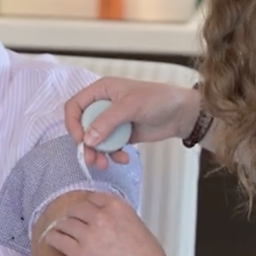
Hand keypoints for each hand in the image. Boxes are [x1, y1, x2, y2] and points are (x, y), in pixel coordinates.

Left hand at [43, 193, 170, 255]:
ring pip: (65, 223)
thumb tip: (112, 223)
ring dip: (62, 227)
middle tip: (73, 223)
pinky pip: (58, 240)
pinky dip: (53, 238)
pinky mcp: (79, 253)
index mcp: (118, 208)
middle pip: (77, 209)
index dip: (88, 204)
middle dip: (74, 215)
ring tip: (61, 231)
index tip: (86, 210)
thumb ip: (122, 219)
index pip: (94, 197)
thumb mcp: (139, 227)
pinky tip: (51, 240)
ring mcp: (88, 234)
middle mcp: (100, 216)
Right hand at [65, 77, 198, 170]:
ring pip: (95, 140)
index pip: (75, 106)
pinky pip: (109, 147)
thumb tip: (87, 139)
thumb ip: (107, 122)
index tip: (80, 139)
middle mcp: (103, 105)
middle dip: (86, 144)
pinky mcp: (122, 135)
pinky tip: (124, 158)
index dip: (72, 123)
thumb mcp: (130, 106)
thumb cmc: (159, 99)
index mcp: (101, 91)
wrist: (182, 114)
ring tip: (104, 165)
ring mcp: (112, 121)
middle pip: (82, 126)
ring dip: (98, 154)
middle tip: (91, 159)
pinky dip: (113, 155)